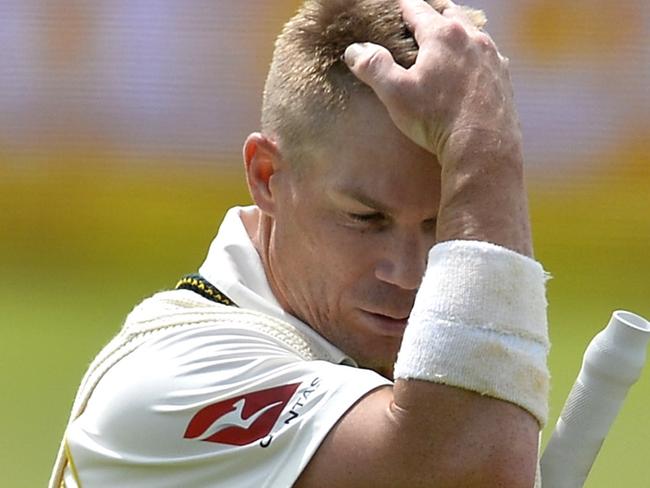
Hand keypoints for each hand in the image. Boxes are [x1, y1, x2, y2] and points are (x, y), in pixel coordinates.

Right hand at [344, 0, 531, 255]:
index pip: (417, 9)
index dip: (402, 7)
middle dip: (433, 15)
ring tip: (445, 43)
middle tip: (420, 21)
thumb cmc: (436, 118)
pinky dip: (474, 56)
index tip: (394, 8)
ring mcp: (492, 57)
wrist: (482, 147)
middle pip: (449, 14)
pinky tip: (469, 70)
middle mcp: (471, 39)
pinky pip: (487, 56)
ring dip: (457, 34)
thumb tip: (354, 50)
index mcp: (442, 35)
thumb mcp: (395, 93)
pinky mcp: (503, 78)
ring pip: (472, 34)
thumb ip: (373, 67)